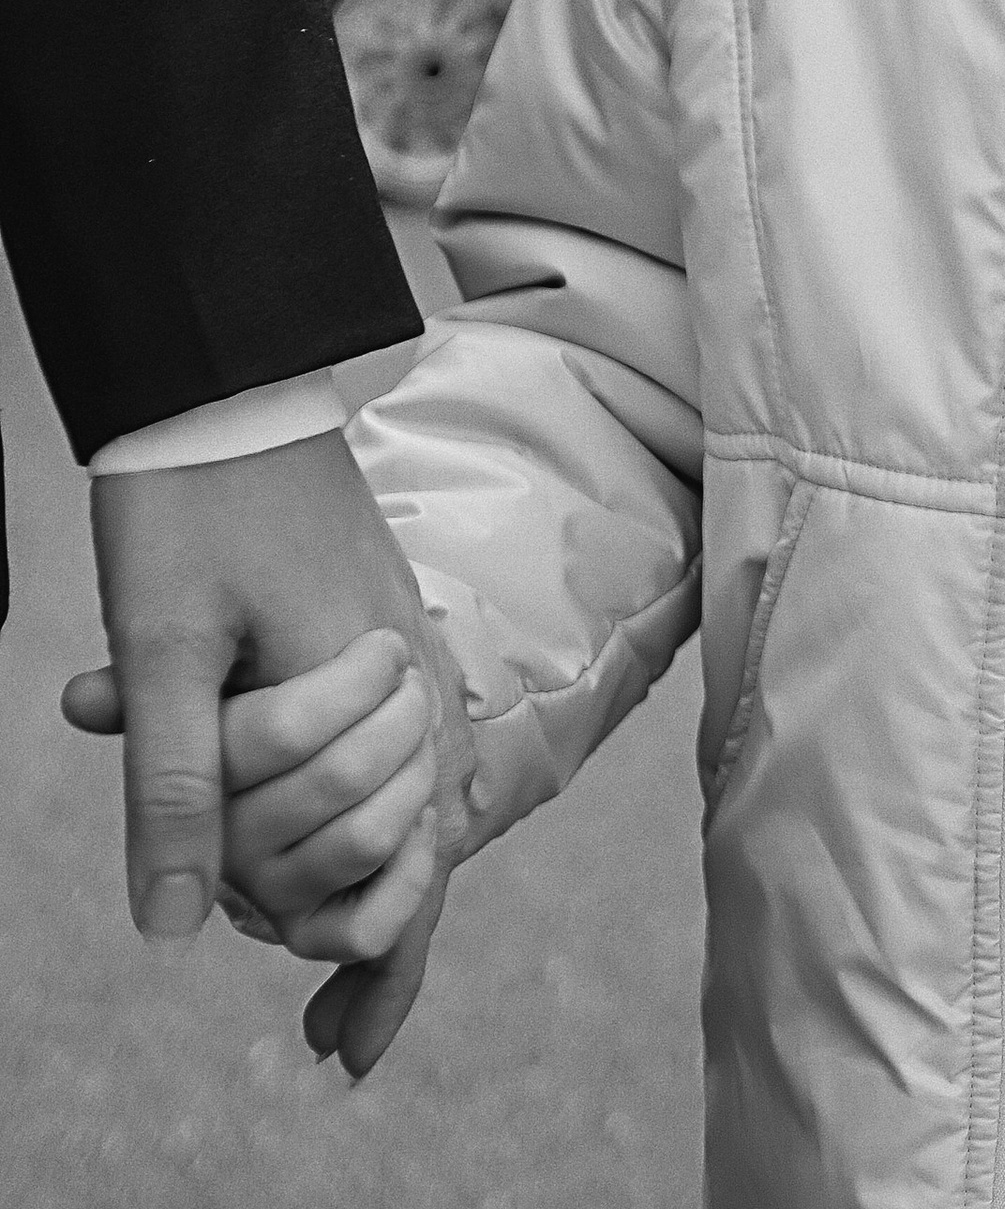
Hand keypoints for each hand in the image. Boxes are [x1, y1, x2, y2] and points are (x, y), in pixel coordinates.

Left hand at [63, 428, 473, 1074]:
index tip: (334, 1050)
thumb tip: (183, 932)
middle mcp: (416, 671)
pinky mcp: (386, 628)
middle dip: (363, 935)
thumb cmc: (187, 505)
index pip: (405, 862)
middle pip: (415, 847)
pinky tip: (347, 856)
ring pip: (423, 804)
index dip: (371, 966)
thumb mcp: (162, 650)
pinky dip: (384, 826)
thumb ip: (177, 788)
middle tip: (323, 1027)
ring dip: (382, 897)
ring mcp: (410, 648)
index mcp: (374, 683)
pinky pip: (407, 751)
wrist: (223, 374)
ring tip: (346, 994)